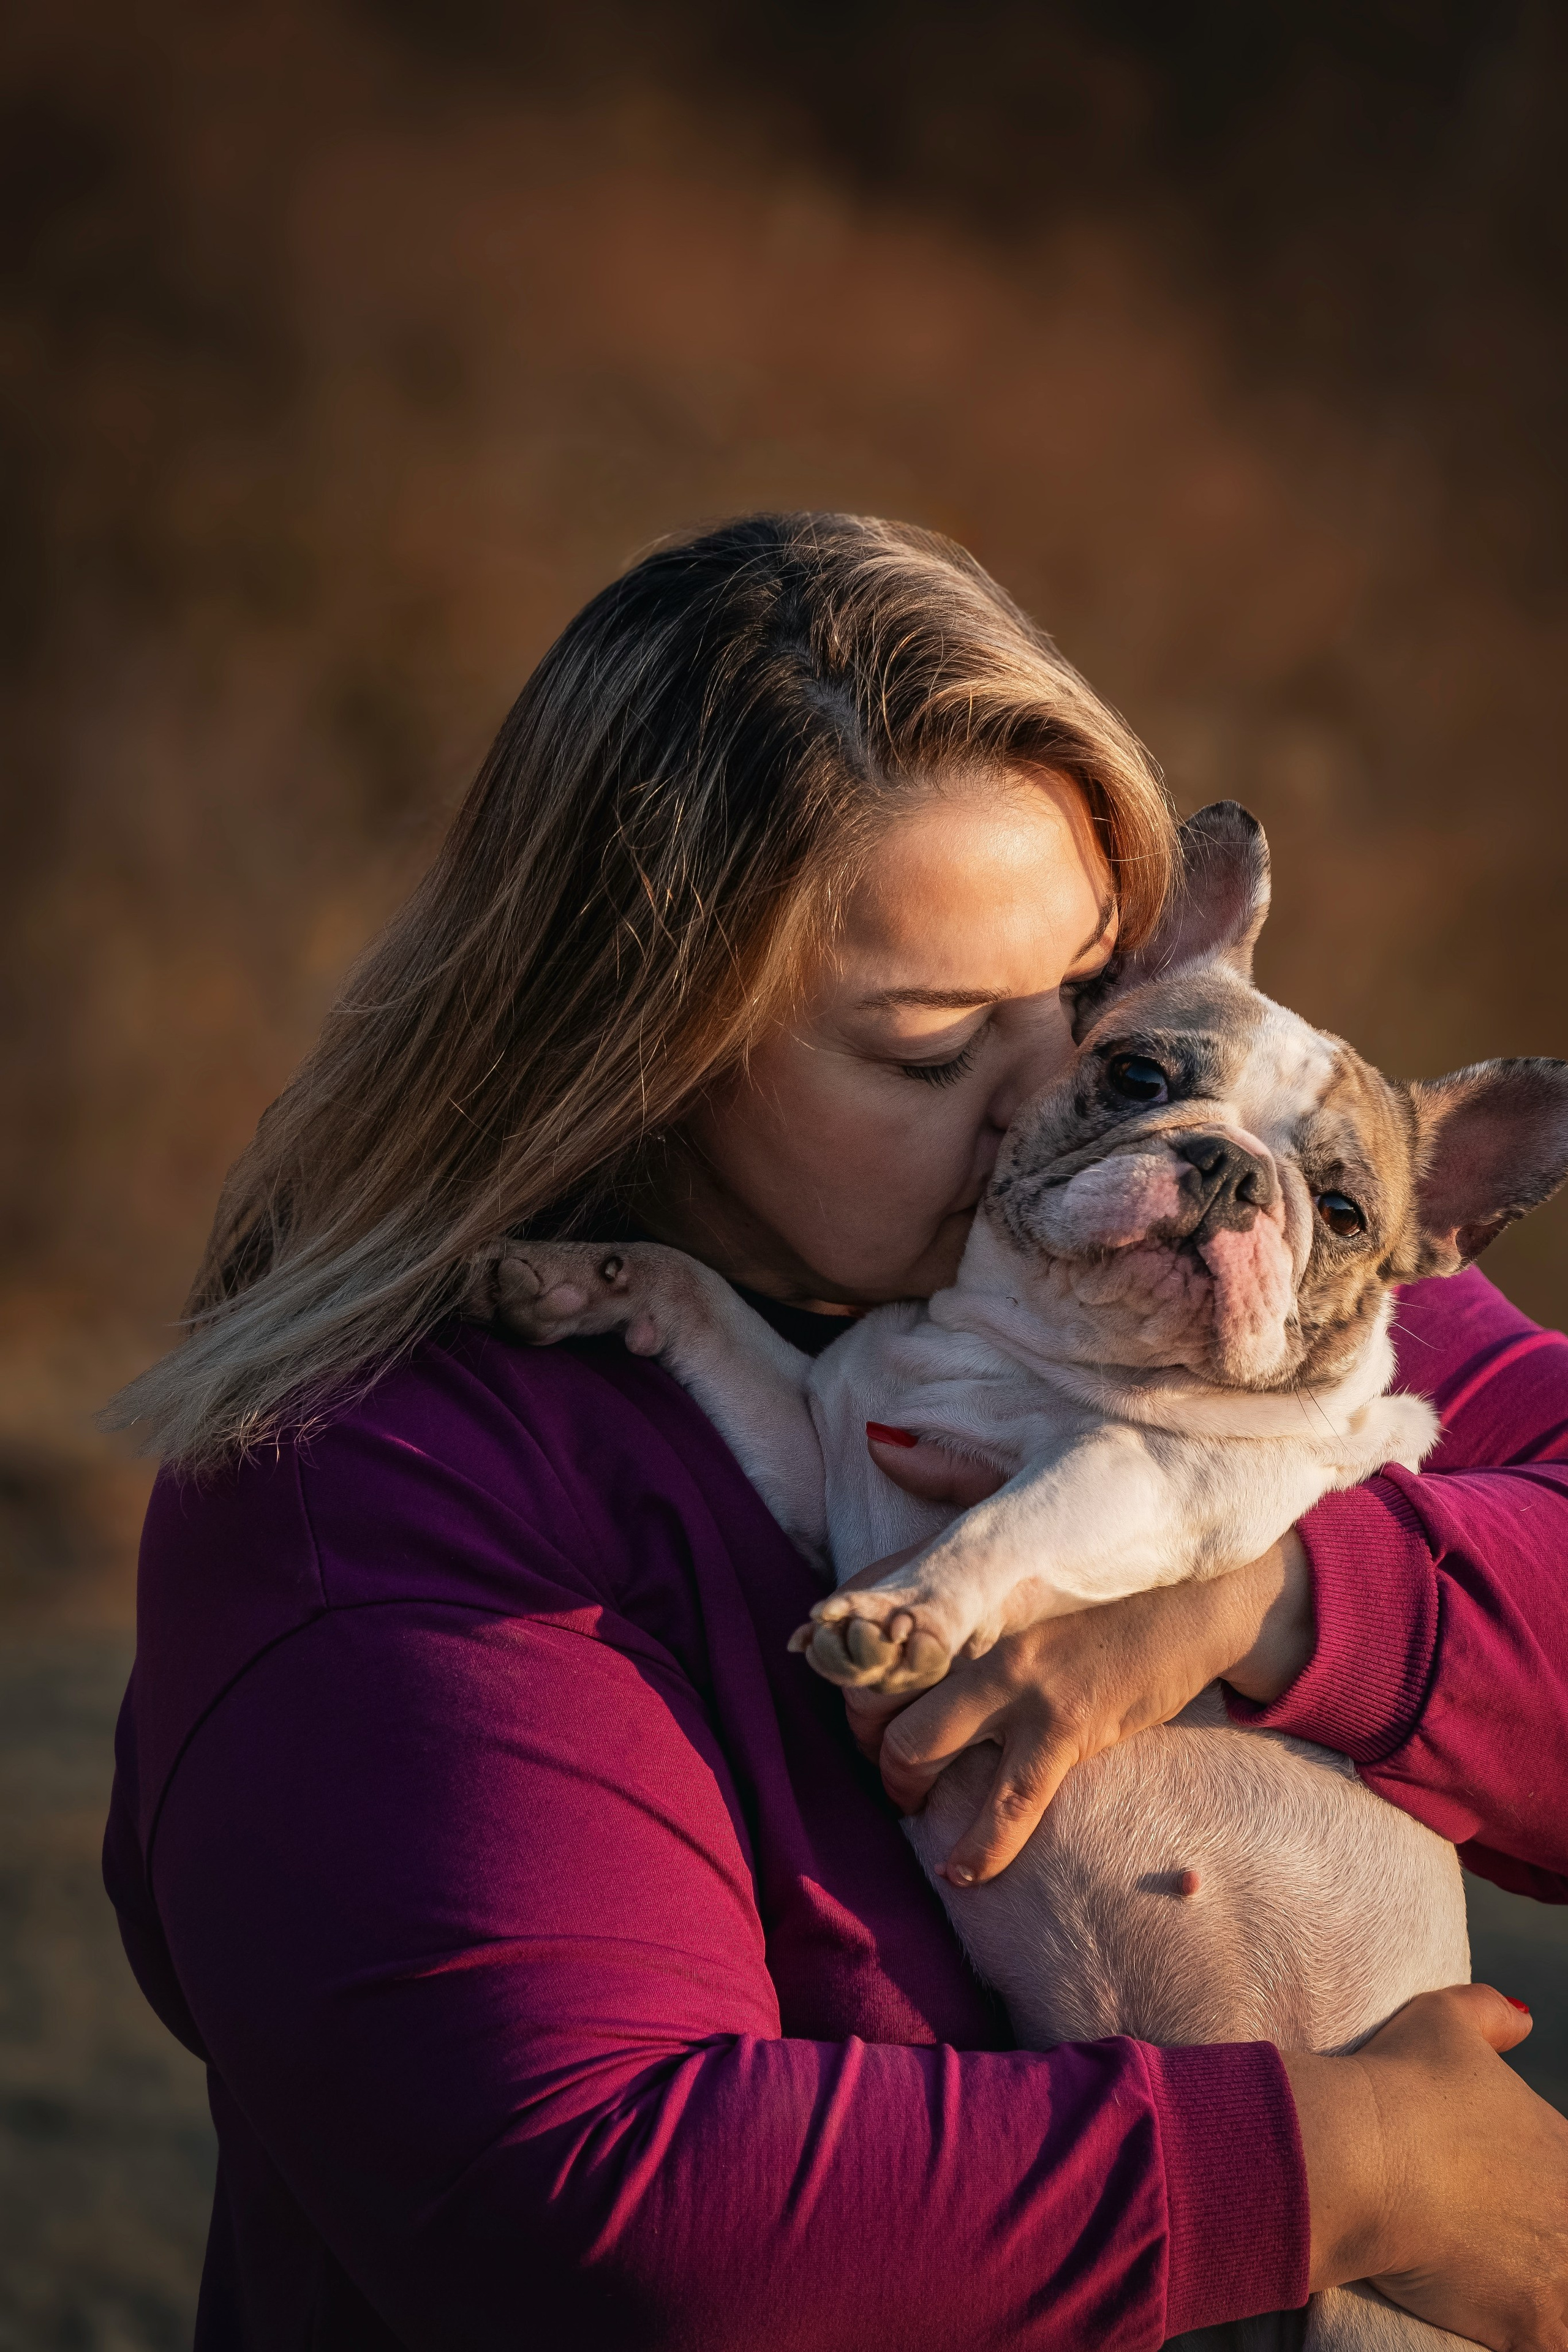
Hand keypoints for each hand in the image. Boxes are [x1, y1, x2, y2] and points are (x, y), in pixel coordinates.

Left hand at [850, 1427, 1314, 1883]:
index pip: (864, 1609)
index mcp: (964, 1567)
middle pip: (872, 1693)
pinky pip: (1004, 1804)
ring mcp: (1019, 1677)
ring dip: (904, 1790)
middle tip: (885, 1756)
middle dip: (866, 1738)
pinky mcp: (1064, 1728)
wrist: (1205, 1593)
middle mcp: (979, 1621)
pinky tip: (961, 1870)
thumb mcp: (1028, 1504)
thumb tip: (880, 1441)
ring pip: (918, 1748)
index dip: (833, 1656)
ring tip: (912, 1810)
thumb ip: (950, 1477)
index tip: (836, 1681)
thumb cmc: (1110, 1557)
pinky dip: (978, 1847)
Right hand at [1285, 1985, 1567, 2346]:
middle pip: (1565, 2240)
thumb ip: (1488, 2014)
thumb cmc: (1398, 2084)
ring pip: (1567, 2294)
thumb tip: (1522, 2017)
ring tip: (1493, 2287)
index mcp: (1565, 2151)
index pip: (1564, 2186)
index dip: (1536, 2201)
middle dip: (1542, 2247)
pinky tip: (1496, 2329)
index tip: (1494, 2208)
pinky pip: (1549, 2344)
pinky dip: (1528, 2337)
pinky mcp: (1536, 2327)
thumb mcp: (1443, 2020)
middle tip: (1490, 2252)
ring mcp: (1563, 2276)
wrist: (1358, 2152)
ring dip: (1544, 2297)